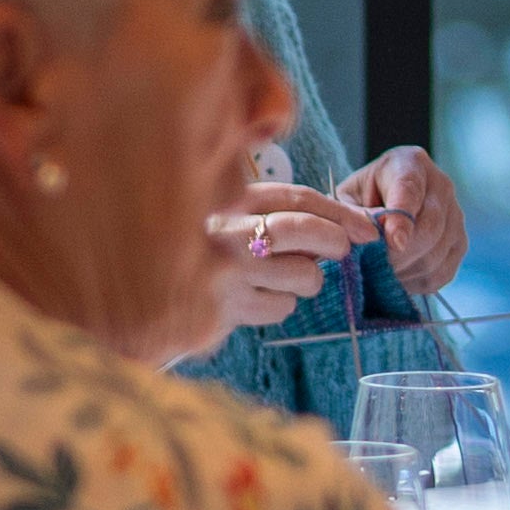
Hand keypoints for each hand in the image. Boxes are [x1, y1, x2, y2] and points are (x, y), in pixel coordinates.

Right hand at [208, 188, 366, 322]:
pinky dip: (278, 304)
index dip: (339, 211)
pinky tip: (254, 298)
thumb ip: (269, 212)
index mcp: (227, 203)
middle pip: (303, 230)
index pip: (296, 197)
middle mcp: (226, 234)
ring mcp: (224, 275)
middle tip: (341, 250)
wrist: (143, 292)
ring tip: (278, 278)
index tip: (366, 226)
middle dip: (334, 241)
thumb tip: (344, 223)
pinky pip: (280, 308)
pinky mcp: (223, 312)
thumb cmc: (194, 250)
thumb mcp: (226, 216)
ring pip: (301, 277)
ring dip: (303, 281)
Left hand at [346, 147, 464, 299]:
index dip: (402, 219)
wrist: (381, 204)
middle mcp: (441, 184)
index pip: (409, 191)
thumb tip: (373, 238)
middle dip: (400, 254)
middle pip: (429, 227)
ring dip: (406, 271)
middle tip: (374, 268)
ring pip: (436, 253)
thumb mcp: (346, 200)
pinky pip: (443, 271)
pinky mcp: (459, 242)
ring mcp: (455, 214)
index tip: (393, 243)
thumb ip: (354, 215)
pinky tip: (399, 277)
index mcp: (410, 163)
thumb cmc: (360, 199)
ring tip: (381, 274)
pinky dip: (419, 281)